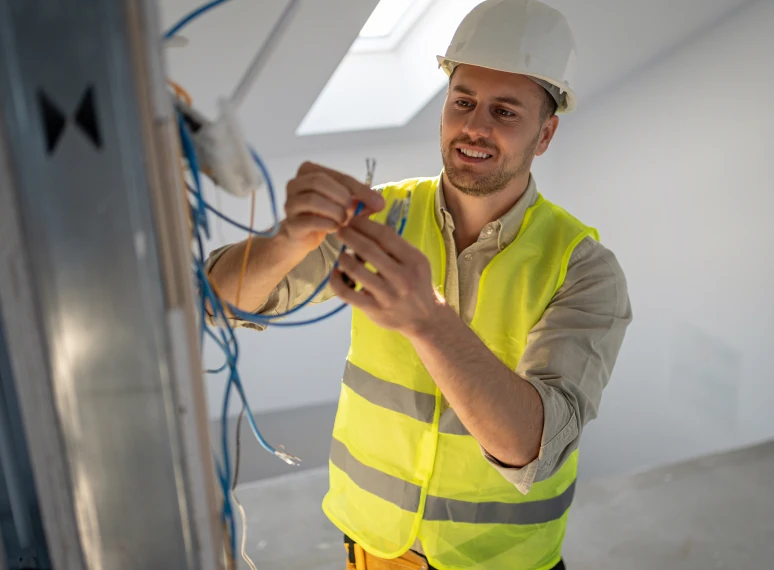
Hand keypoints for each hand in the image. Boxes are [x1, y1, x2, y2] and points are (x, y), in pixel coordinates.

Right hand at [282, 162, 384, 252]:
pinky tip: (335, 228)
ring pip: (312, 199)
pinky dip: (327, 224)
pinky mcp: (290, 223)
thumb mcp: (346, 203)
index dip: (360, 189)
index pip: (338, 176)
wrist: (303, 236)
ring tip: (344, 220)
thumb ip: (362, 200)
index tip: (378, 203)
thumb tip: (380, 203)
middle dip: (342, 196)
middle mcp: (294, 183)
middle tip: (353, 210)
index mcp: (309, 171)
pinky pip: (309, 220)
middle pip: (319, 181)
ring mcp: (289, 203)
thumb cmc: (325, 214)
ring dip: (335, 211)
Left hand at [330, 215, 445, 336]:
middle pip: (368, 249)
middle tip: (340, 231)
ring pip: (355, 270)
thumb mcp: (416, 261)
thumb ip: (396, 246)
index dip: (365, 225)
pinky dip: (336, 281)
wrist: (425, 318)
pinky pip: (347, 293)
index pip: (385, 236)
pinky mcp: (374, 309)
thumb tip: (368, 226)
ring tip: (341, 254)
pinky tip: (336, 273)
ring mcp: (387, 295)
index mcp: (413, 260)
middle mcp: (402, 277)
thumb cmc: (417, 284)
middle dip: (350, 236)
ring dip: (343, 258)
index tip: (353, 220)